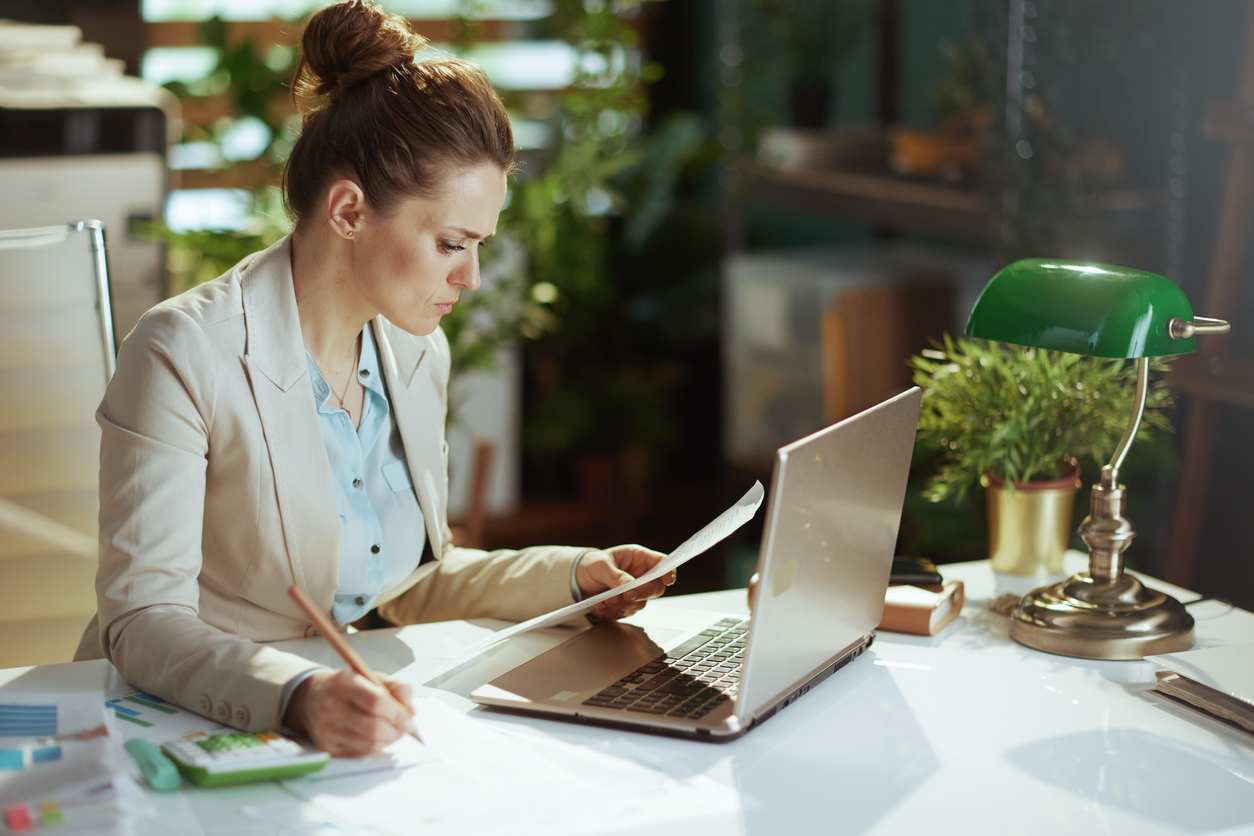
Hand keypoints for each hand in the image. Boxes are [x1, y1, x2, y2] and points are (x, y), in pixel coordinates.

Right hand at [283, 669, 412, 756]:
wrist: (310, 698)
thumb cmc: (346, 687)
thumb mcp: (370, 676)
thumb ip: (396, 687)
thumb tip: (411, 711)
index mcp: (343, 682)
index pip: (376, 701)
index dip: (398, 713)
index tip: (409, 717)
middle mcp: (331, 707)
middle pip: (373, 727)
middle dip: (396, 730)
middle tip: (404, 727)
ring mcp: (326, 729)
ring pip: (369, 743)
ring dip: (388, 740)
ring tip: (392, 731)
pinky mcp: (326, 747)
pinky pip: (360, 752)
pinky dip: (375, 746)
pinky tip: (377, 736)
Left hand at [575, 544, 674, 620]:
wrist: (577, 580)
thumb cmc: (592, 564)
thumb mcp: (601, 565)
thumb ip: (617, 576)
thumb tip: (629, 586)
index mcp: (638, 558)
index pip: (661, 563)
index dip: (668, 571)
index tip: (668, 580)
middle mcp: (640, 575)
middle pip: (655, 588)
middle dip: (641, 593)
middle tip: (626, 595)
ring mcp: (634, 592)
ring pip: (640, 603)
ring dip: (623, 604)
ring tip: (605, 601)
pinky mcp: (625, 605)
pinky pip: (625, 612)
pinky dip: (613, 611)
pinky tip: (601, 606)